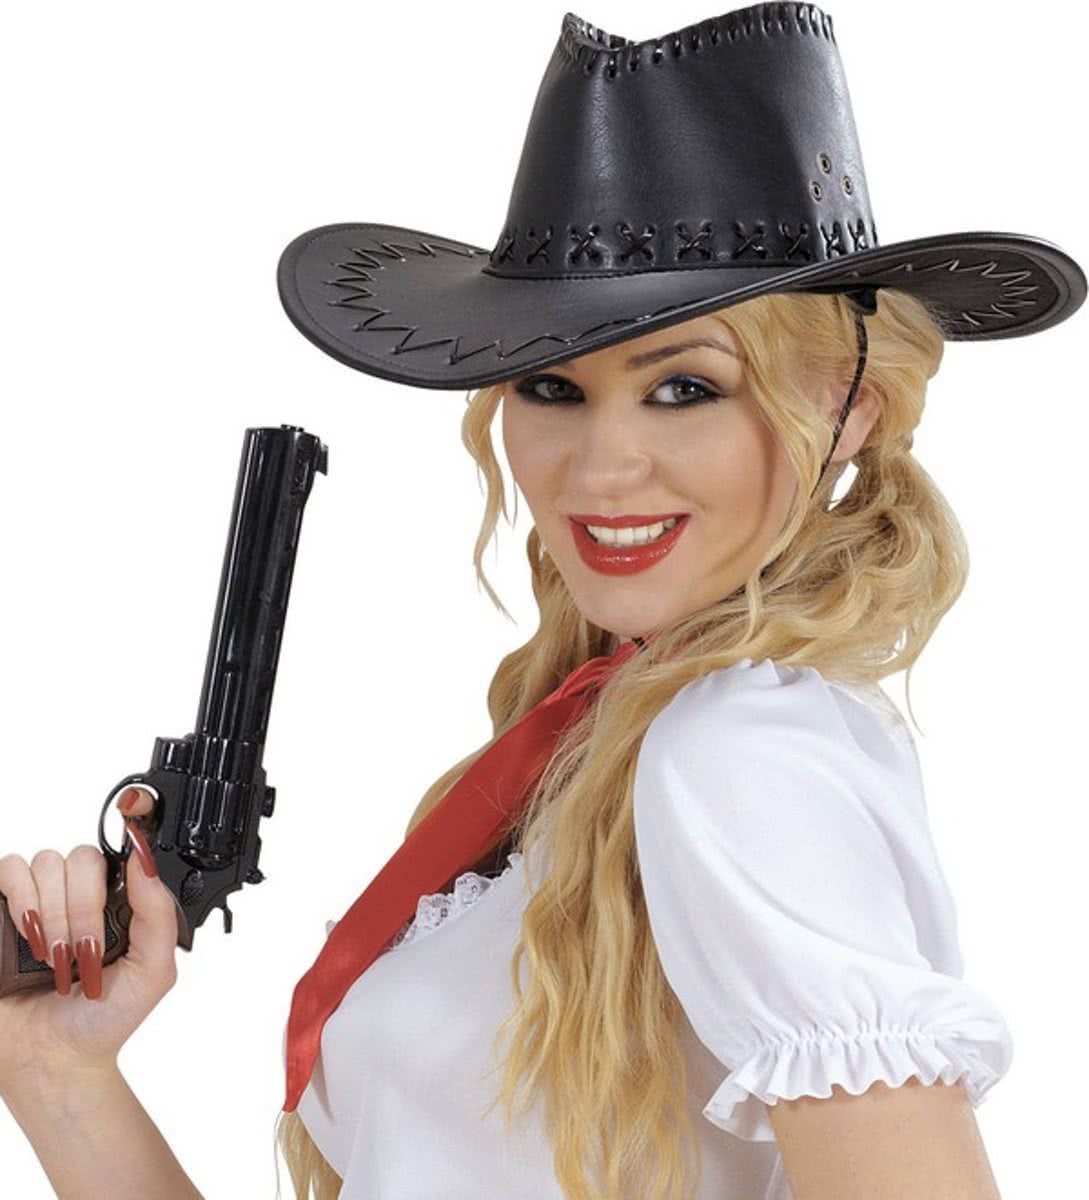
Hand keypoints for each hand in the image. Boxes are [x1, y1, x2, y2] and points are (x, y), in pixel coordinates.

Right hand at [0, 788, 179, 1090]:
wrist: (53, 1061)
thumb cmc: (103, 1020)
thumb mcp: (153, 971)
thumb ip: (157, 913)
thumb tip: (145, 859)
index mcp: (116, 901)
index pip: (121, 852)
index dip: (123, 851)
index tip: (126, 861)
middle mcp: (76, 895)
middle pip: (82, 858)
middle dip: (84, 909)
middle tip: (83, 953)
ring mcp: (37, 900)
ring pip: (46, 863)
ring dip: (53, 913)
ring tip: (55, 959)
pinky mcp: (1, 911)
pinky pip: (9, 870)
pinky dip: (22, 901)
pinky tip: (31, 940)